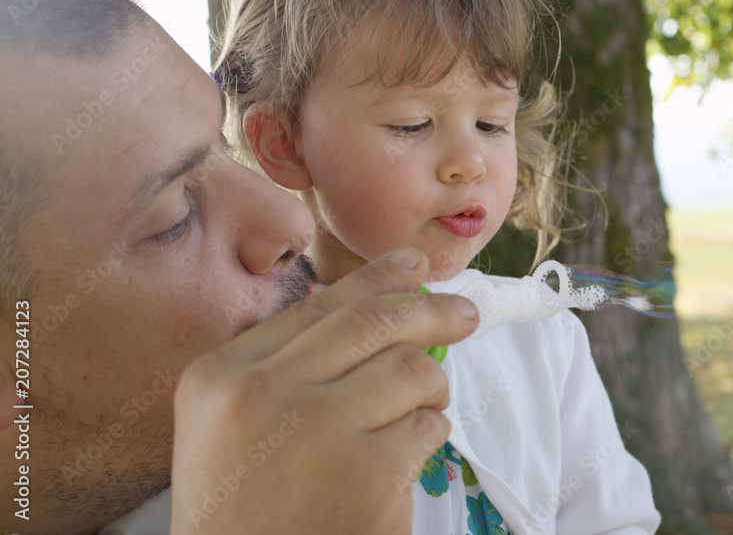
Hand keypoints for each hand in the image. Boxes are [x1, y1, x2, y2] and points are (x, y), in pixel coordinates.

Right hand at [169, 248, 477, 533]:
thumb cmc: (241, 511)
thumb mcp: (227, 427)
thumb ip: (281, 366)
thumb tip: (363, 303)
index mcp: (223, 375)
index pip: (316, 307)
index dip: (377, 279)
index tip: (415, 266)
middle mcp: (264, 393)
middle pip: (372, 323)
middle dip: (430, 310)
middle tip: (465, 314)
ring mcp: (317, 430)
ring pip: (411, 369)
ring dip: (430, 388)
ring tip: (421, 410)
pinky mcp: (367, 472)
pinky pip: (427, 426)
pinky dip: (428, 435)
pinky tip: (405, 458)